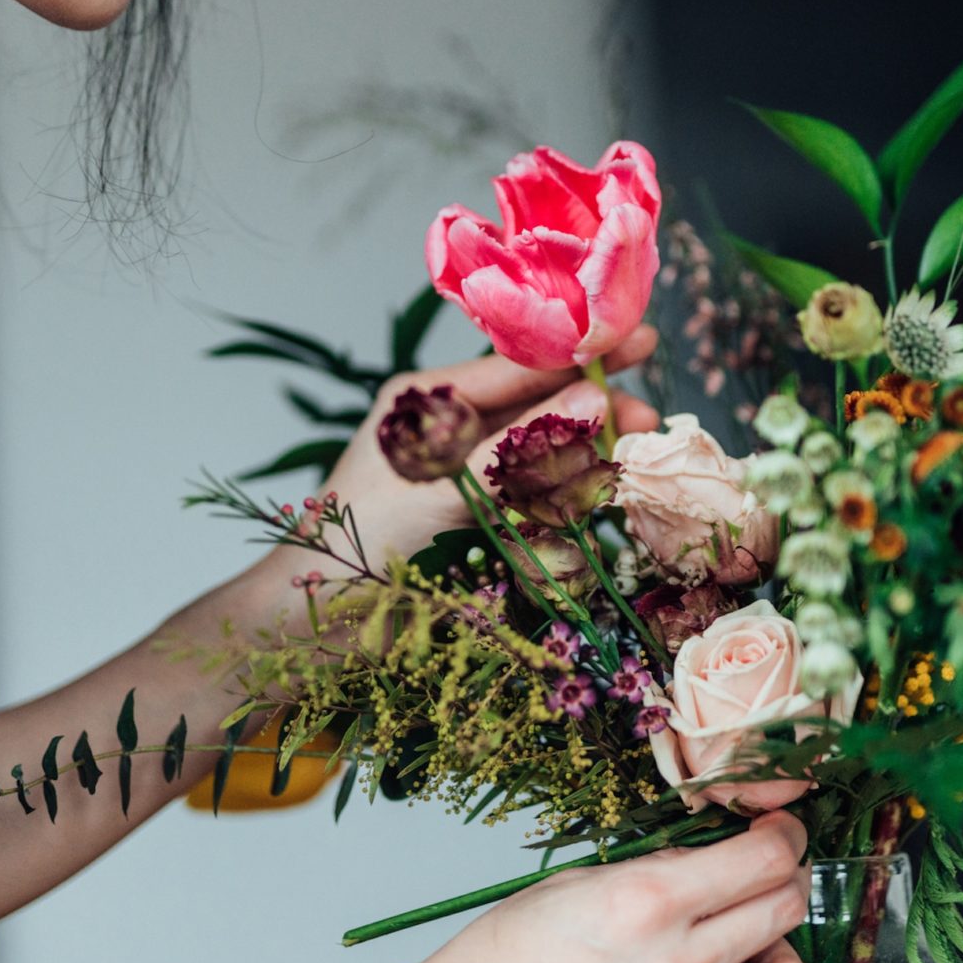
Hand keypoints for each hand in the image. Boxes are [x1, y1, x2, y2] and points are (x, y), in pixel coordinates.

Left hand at [275, 327, 661, 586]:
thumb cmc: (362, 545)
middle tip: (651, 422)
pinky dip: (553, 506)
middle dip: (593, 412)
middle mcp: (445, 428)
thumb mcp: (449, 486)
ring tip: (623, 471)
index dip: (583, 354)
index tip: (643, 340)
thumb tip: (592, 393)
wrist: (311, 623)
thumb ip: (522, 444)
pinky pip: (525, 500)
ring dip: (579, 464)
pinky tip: (579, 517)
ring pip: (538, 455)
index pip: (521, 363)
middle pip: (536, 406)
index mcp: (428, 399)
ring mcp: (457, 473)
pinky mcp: (465, 519)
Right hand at [380, 811, 811, 962]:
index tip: (779, 834)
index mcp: (644, 905)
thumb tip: (708, 861)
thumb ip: (651, 872)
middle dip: (783, 883)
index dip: (783, 837)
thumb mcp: (569, 888)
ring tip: (742, 949)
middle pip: (786, 910)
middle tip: (763, 879)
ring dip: (775, 956)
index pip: (763, 860)